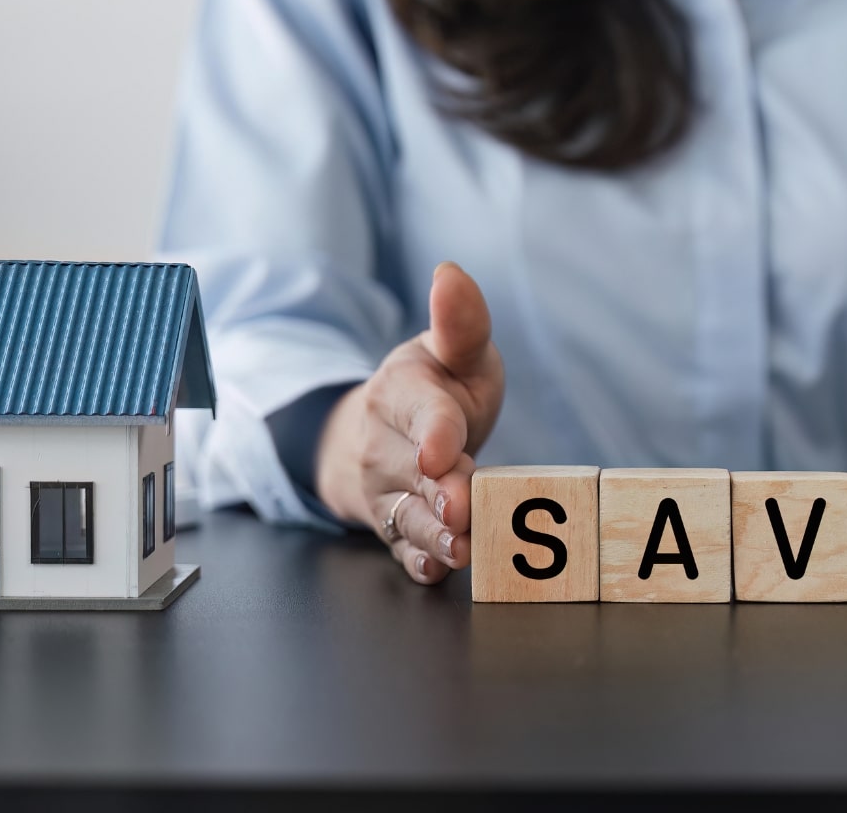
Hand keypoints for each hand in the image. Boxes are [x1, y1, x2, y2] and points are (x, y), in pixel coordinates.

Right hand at [314, 262, 504, 583]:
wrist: (385, 432)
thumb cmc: (436, 388)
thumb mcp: (452, 351)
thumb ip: (461, 322)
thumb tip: (450, 274)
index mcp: (403, 391)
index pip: (420, 411)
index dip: (433, 432)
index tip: (441, 451)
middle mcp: (384, 442)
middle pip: (413, 471)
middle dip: (440, 491)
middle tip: (462, 507)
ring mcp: (384, 488)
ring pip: (406, 514)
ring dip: (432, 535)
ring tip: (460, 548)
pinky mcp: (389, 525)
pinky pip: (398, 548)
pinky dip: (416, 562)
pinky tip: (436, 571)